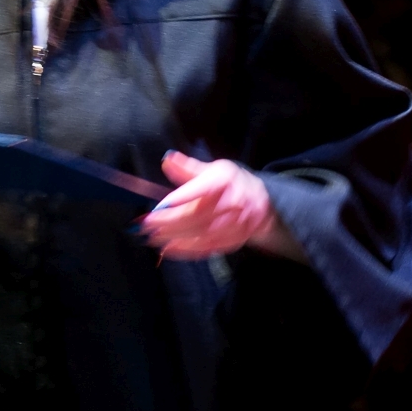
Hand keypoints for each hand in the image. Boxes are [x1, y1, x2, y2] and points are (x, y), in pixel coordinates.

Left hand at [139, 153, 300, 260]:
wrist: (264, 204)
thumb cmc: (233, 183)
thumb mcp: (215, 169)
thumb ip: (189, 168)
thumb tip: (167, 160)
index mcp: (226, 180)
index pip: (202, 190)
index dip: (180, 199)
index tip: (159, 206)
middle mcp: (233, 203)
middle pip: (198, 215)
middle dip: (170, 222)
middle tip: (147, 224)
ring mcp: (235, 225)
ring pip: (202, 234)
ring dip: (176, 237)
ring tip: (153, 238)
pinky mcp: (233, 241)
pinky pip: (208, 248)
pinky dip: (187, 250)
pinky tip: (170, 249)